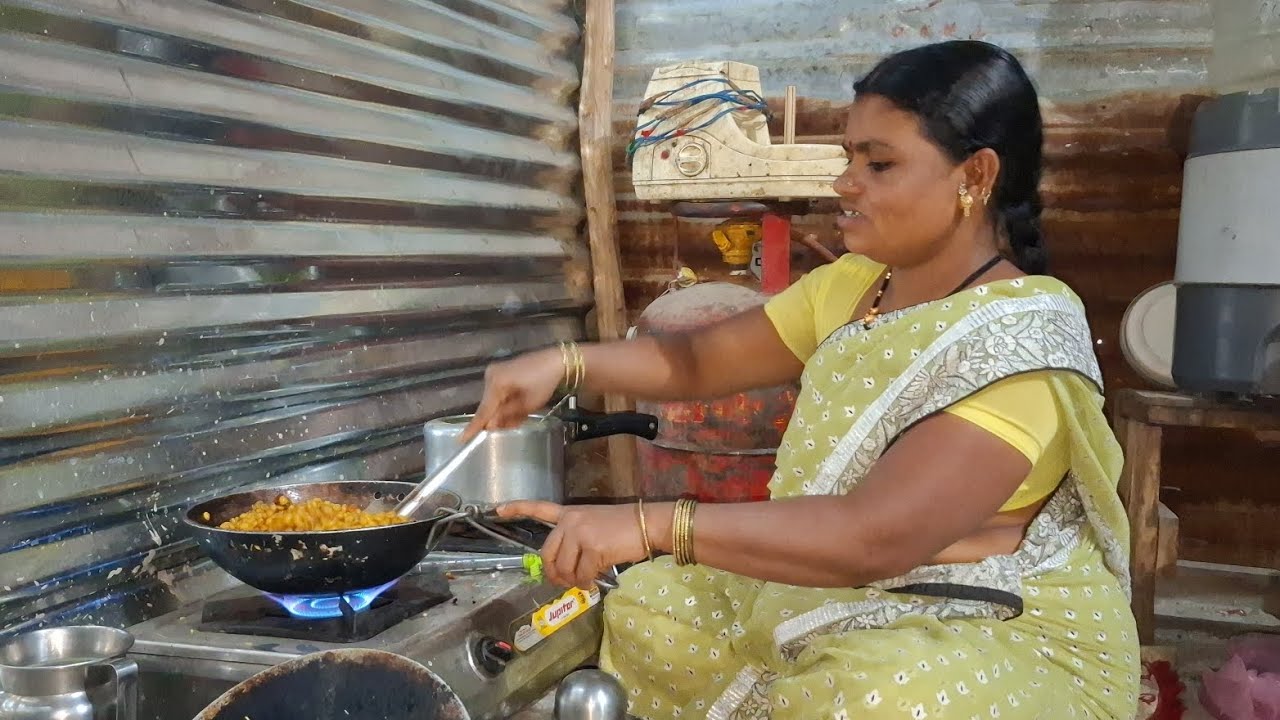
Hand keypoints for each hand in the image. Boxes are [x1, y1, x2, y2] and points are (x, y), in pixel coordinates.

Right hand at [462, 348, 563, 441]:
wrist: (558, 361)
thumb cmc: (544, 383)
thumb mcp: (528, 404)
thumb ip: (507, 416)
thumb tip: (490, 426)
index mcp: (496, 383)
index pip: (484, 410)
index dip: (474, 427)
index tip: (462, 440)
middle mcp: (491, 376)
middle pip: (488, 406)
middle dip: (499, 418)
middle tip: (516, 421)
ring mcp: (495, 372)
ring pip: (494, 401)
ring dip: (505, 410)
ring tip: (522, 411)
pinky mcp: (502, 371)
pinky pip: (499, 393)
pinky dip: (507, 402)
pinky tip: (519, 404)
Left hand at [497, 501, 648, 589]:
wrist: (647, 523)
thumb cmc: (624, 527)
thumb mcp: (595, 527)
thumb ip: (577, 543)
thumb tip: (567, 572)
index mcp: (570, 513)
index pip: (539, 508)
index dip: (517, 509)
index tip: (498, 509)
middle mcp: (571, 521)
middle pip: (547, 554)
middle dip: (554, 573)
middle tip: (564, 582)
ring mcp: (580, 533)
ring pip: (563, 568)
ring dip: (572, 581)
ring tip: (585, 581)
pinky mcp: (592, 547)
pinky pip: (581, 574)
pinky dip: (586, 583)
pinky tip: (594, 580)